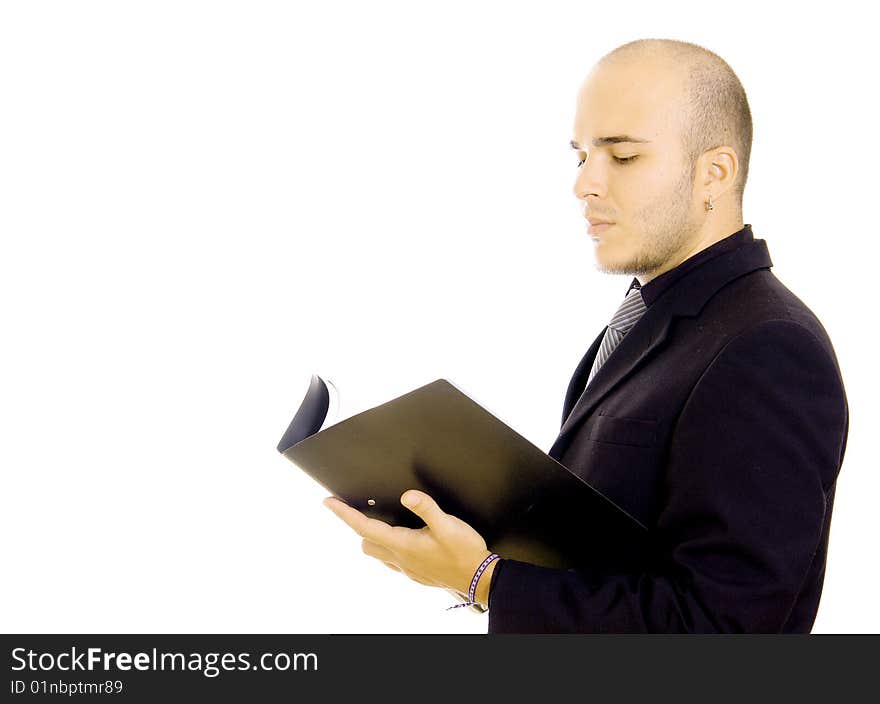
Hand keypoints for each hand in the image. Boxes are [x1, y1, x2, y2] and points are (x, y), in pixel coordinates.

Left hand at [322, 490, 492, 599]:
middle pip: (366, 543)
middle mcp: (400, 559)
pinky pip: (393, 560)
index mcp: (403, 545)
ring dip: (374, 537)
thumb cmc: (464, 553)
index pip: (364, 528)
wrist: (479, 579)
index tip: (328, 502)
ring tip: (381, 521)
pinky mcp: (417, 573)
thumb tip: (406, 496)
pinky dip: (390, 547)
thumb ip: (426, 508)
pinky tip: (404, 540)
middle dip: (358, 526)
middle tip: (357, 508)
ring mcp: (408, 568)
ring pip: (378, 553)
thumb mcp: (447, 525)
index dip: (344, 514)